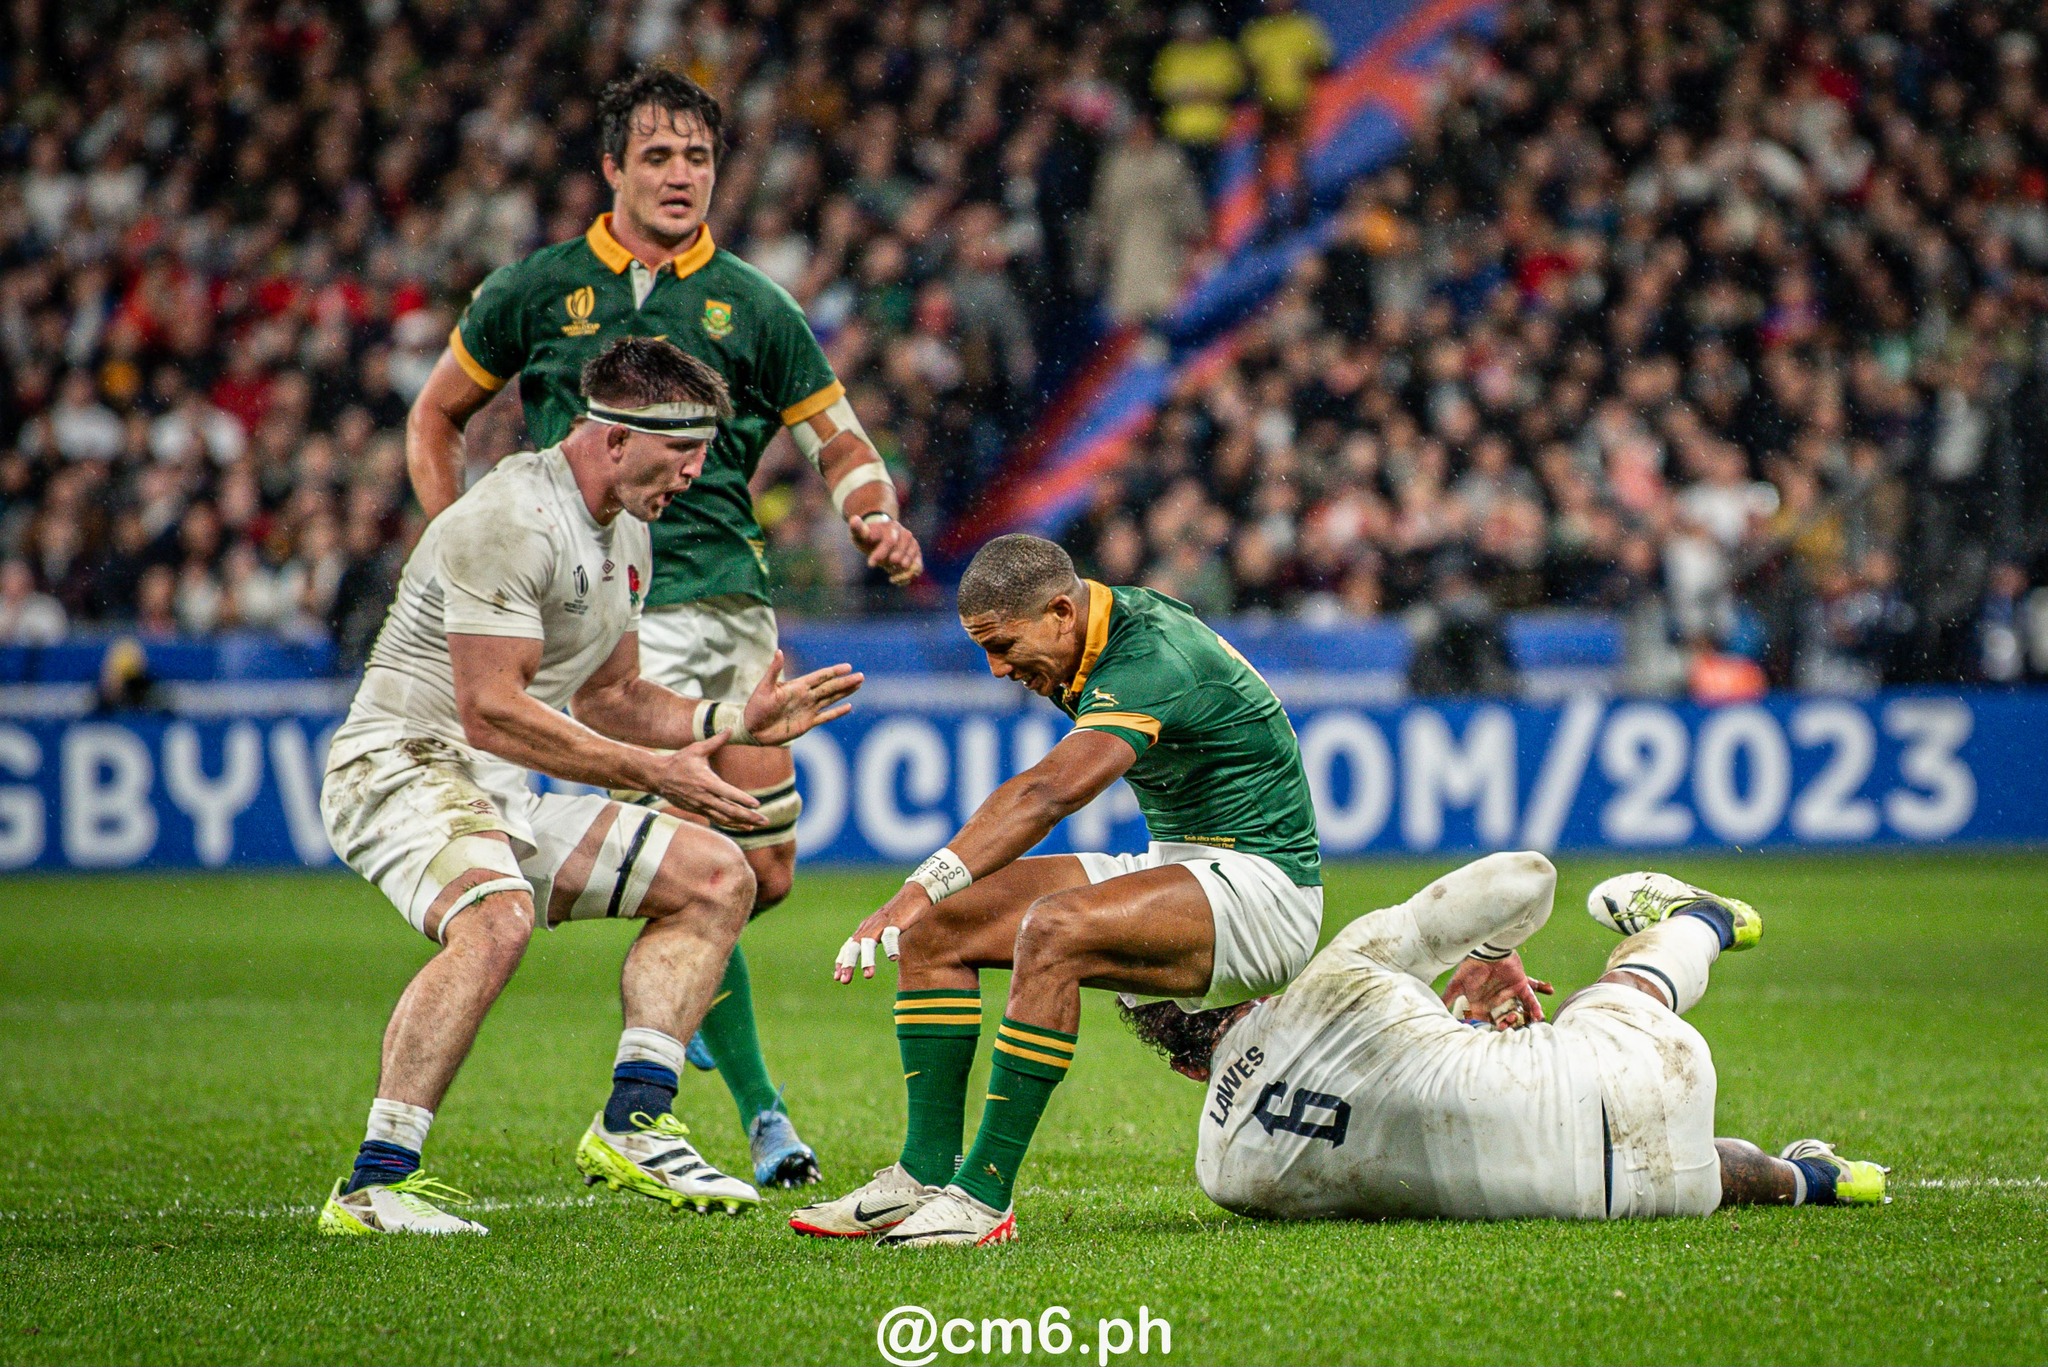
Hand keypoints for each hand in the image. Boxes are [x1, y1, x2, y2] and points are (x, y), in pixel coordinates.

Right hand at [645, 733, 763, 827]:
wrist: (658, 777)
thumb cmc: (679, 760)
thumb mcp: (697, 749)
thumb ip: (716, 741)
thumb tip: (730, 728)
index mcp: (706, 781)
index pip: (728, 793)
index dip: (742, 800)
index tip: (757, 805)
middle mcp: (704, 797)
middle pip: (729, 811)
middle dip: (748, 817)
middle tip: (764, 821)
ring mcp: (700, 806)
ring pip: (723, 818)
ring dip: (741, 823)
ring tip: (756, 826)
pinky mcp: (697, 810)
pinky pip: (716, 819)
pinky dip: (730, 824)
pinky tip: (742, 826)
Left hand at [740, 650, 862, 744]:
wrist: (752, 730)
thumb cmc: (755, 707)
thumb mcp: (764, 687)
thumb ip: (774, 670)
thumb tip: (779, 651)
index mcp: (797, 686)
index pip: (820, 677)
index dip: (833, 672)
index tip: (848, 667)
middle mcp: (805, 696)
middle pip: (830, 687)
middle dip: (845, 682)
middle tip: (861, 676)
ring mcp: (808, 709)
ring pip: (831, 699)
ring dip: (844, 692)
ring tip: (858, 685)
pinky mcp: (807, 723)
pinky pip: (825, 717)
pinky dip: (837, 712)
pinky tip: (848, 707)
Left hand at [833, 883, 929, 983]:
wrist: (915, 893)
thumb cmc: (898, 913)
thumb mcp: (881, 929)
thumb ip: (872, 941)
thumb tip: (866, 960)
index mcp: (866, 929)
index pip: (849, 946)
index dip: (842, 961)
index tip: (837, 978)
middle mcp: (870, 927)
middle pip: (854, 946)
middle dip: (848, 963)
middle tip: (844, 981)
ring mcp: (882, 924)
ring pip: (869, 942)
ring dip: (867, 959)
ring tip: (868, 976)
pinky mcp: (896, 922)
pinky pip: (891, 935)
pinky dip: (891, 947)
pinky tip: (893, 958)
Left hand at [849, 513, 922, 586]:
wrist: (882, 539)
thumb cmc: (870, 538)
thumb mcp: (861, 534)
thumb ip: (857, 528)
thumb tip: (853, 519)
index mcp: (891, 527)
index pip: (889, 540)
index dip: (881, 553)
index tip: (870, 565)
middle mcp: (904, 534)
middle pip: (903, 547)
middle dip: (896, 558)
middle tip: (888, 565)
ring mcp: (912, 544)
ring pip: (913, 556)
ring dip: (905, 569)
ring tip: (893, 577)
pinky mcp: (916, 554)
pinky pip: (918, 565)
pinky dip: (911, 574)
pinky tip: (898, 581)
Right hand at [1442, 951, 1552, 1030]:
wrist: (1486, 950)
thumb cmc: (1470, 967)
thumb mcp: (1457, 984)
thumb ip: (1447, 997)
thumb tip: (1436, 1009)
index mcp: (1482, 1003)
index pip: (1487, 1021)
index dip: (1491, 1029)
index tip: (1493, 1035)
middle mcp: (1496, 1001)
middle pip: (1505, 1019)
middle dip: (1510, 1025)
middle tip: (1512, 1025)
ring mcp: (1509, 993)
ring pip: (1520, 1011)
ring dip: (1526, 1018)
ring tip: (1533, 1022)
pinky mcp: (1521, 985)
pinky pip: (1531, 997)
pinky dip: (1537, 1004)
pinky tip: (1541, 1012)